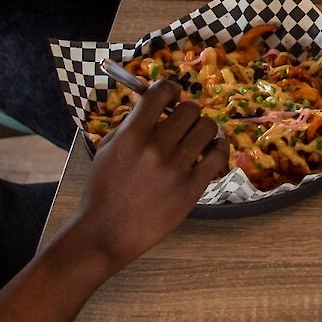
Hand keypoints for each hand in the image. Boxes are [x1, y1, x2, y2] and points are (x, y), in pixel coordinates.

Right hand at [66, 80, 226, 271]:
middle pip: (189, 109)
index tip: (172, 95)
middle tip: (183, 121)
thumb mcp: (106, 150)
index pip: (160, 93)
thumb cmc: (102, 192)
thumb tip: (148, 102)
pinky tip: (213, 148)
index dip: (170, 88)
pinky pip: (218, 156)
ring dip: (204, 127)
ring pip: (207, 128)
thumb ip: (128, 124)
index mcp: (132, 136)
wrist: (106, 233)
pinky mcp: (192, 189)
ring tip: (198, 135)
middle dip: (186, 110)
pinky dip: (219, 146)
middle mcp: (156, 148)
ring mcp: (176, 169)